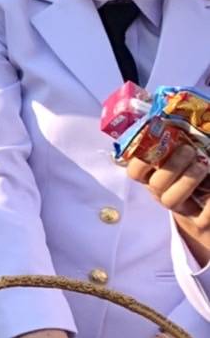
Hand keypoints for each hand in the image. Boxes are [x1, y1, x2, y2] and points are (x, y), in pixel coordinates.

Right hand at [124, 141, 209, 263]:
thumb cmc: (199, 167)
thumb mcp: (187, 153)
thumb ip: (180, 141)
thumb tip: (175, 115)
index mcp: (155, 175)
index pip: (135, 171)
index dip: (140, 160)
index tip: (156, 144)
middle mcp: (163, 192)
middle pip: (156, 184)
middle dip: (172, 165)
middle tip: (188, 150)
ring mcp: (180, 207)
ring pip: (170, 200)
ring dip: (187, 180)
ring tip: (203, 167)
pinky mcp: (198, 222)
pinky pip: (202, 218)